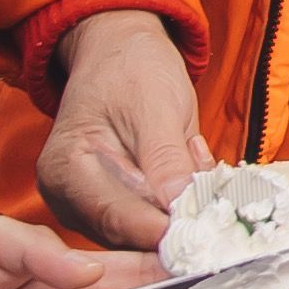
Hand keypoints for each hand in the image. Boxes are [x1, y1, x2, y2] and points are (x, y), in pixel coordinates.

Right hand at [40, 10, 209, 247]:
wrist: (118, 51)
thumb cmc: (131, 69)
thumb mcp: (156, 104)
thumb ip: (166, 158)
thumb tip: (182, 207)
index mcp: (66, 168)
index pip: (115, 216)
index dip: (163, 230)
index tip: (206, 235)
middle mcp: (67, 198)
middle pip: (127, 236)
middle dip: (179, 226)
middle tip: (222, 210)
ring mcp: (87, 208)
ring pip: (143, 236)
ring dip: (183, 216)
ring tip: (203, 173)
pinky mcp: (112, 210)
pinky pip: (150, 225)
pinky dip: (179, 210)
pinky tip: (194, 178)